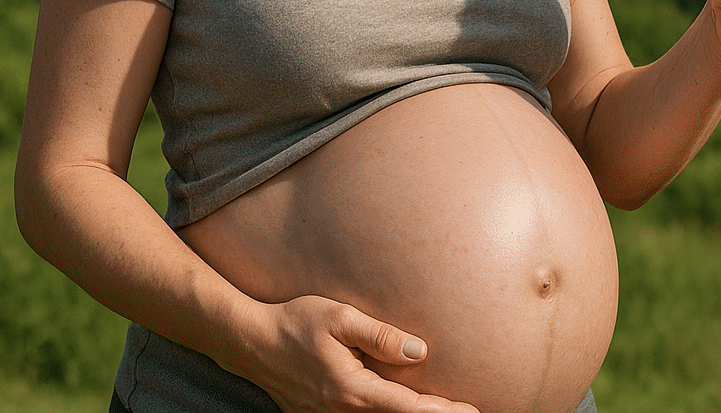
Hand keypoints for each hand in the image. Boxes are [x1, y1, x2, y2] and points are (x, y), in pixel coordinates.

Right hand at [241, 295, 480, 412]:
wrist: (249, 341)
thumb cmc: (294, 322)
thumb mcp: (339, 318)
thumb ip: (382, 336)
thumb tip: (421, 352)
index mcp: (351, 390)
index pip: (408, 408)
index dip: (442, 412)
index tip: (471, 412)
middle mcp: (342, 411)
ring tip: (440, 409)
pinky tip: (401, 407)